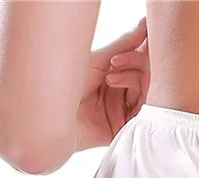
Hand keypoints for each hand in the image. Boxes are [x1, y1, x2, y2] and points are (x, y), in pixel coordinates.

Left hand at [76, 17, 150, 150]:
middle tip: (117, 61)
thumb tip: (145, 26)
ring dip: (133, 78)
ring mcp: (124, 111)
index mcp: (117, 76)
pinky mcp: (123, 129)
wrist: (50, 115)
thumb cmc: (64, 85)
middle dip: (137, 63)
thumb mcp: (98, 60)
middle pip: (148, 75)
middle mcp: (122, 94)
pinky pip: (144, 114)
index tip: (142, 36)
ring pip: (148, 92)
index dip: (143, 50)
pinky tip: (119, 91)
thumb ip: (124, 45)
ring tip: (111, 78)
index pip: (142, 62)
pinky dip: (138, 99)